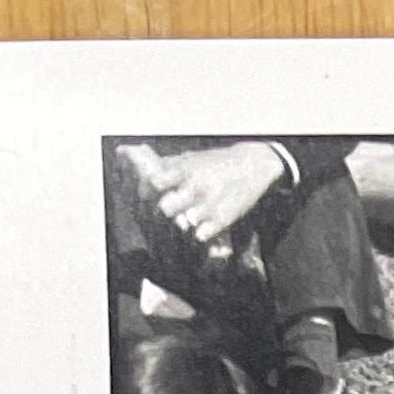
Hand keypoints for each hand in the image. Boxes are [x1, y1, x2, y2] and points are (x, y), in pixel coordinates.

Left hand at [143, 141, 287, 246]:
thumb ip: (168, 165)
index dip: (148, 192)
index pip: (155, 182)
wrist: (252, 164)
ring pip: (185, 223)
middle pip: (166, 208)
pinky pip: (202, 234)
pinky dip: (201, 233)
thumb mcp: (191, 158)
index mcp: (184, 170)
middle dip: (167, 211)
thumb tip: (141, 164)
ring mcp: (210, 203)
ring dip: (185, 223)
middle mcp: (194, 186)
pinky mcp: (224, 218)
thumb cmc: (216, 163)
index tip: (149, 195)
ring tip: (192, 217)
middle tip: (173, 210)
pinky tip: (204, 227)